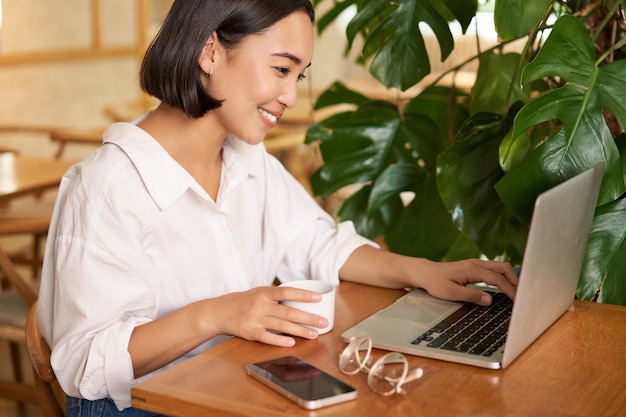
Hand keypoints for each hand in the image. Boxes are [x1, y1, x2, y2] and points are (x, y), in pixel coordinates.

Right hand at [209, 286, 328, 346]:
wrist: (219, 312)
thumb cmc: (243, 302)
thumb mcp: (258, 292)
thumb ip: (276, 296)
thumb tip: (300, 298)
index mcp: (264, 292)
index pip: (287, 292)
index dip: (303, 294)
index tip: (318, 298)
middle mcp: (260, 305)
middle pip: (288, 311)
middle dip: (308, 317)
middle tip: (323, 322)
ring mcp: (255, 319)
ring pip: (282, 325)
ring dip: (300, 331)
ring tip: (314, 334)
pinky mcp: (250, 332)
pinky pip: (267, 337)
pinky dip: (280, 340)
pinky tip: (292, 342)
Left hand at [415, 258, 517, 305]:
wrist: (426, 273)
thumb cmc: (436, 282)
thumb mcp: (452, 293)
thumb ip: (472, 296)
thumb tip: (490, 300)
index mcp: (472, 270)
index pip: (497, 279)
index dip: (509, 289)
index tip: (517, 300)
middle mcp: (476, 264)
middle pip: (503, 268)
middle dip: (515, 281)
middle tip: (521, 295)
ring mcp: (476, 264)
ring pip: (500, 267)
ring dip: (510, 278)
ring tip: (516, 292)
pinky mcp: (474, 267)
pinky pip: (493, 269)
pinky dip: (502, 276)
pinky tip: (504, 286)